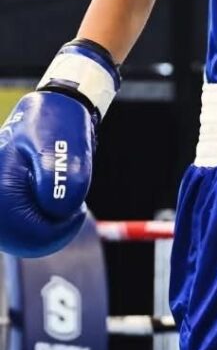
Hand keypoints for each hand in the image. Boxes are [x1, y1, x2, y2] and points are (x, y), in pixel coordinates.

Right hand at [0, 39, 118, 257]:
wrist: (51, 110)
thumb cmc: (57, 124)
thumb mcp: (63, 148)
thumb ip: (62, 181)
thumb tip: (58, 212)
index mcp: (0, 184)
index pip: (24, 231)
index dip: (56, 231)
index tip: (77, 213)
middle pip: (21, 240)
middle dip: (53, 232)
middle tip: (75, 211)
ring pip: (24, 236)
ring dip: (50, 225)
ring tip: (65, 199)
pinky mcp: (6, 201)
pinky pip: (24, 225)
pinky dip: (44, 221)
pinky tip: (56, 200)